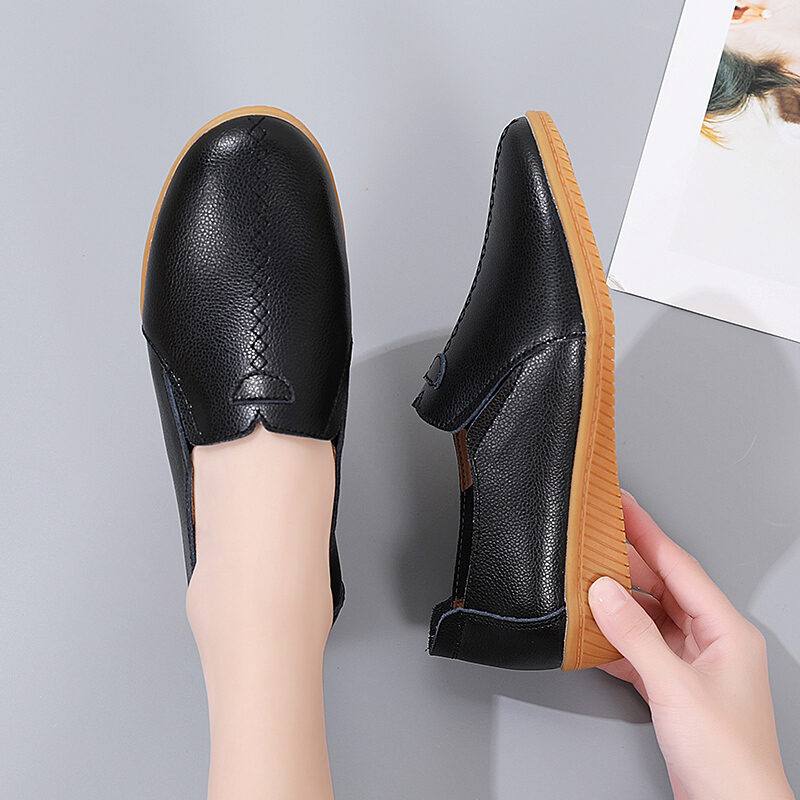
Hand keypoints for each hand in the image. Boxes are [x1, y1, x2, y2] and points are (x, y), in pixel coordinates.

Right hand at [588, 492, 793, 799]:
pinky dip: (615, 639)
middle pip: (662, 588)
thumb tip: (603, 593)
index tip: (622, 504)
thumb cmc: (728, 759)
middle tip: (593, 538)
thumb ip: (634, 635)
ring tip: (584, 581)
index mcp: (726, 630)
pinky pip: (640, 648)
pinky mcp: (674, 688)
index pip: (679, 566)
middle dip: (626, 564)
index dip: (646, 531)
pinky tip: (592, 633)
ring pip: (649, 618)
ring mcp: (692, 665)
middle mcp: (711, 642)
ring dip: (617, 604)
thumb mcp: (675, 687)